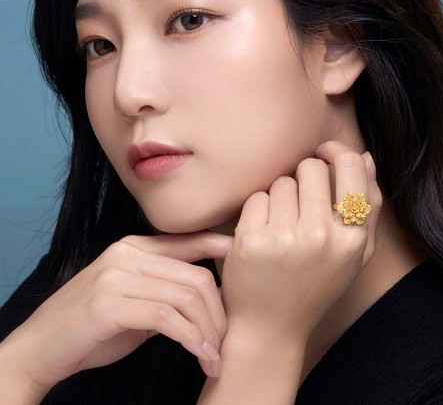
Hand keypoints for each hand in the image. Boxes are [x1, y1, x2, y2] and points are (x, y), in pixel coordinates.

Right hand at [3, 232, 231, 389]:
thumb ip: (166, 289)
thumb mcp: (135, 298)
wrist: (41, 346)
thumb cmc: (93, 326)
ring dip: (207, 331)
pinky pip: (166, 318)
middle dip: (219, 311)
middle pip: (195, 275)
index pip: (190, 242)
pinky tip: (201, 355)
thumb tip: (210, 294)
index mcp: (136, 247)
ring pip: (185, 297)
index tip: (246, 265)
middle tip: (227, 339)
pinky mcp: (109, 303)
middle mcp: (128, 254)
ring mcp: (117, 275)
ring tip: (215, 355)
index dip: (222, 250)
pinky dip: (190, 339)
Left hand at [220, 140, 381, 344]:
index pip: (350, 167)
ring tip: (281, 227)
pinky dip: (257, 211)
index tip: (323, 153)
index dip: (335, 151)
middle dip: (304, 177)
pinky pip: (256, 197)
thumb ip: (368, 206)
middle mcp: (320, 237)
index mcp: (351, 239)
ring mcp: (283, 239)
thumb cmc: (315, 285)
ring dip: (280, 197)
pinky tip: (261, 234)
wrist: (270, 327)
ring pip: (282, 181)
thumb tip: (365, 157)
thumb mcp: (353, 254)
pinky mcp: (250, 240)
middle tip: (300, 202)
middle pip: (311, 167)